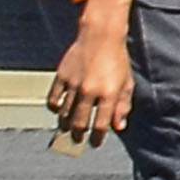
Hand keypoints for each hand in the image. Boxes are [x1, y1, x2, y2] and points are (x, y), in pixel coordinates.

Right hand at [47, 27, 136, 144]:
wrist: (101, 36)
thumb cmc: (117, 59)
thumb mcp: (127, 82)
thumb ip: (123, 106)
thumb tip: (119, 127)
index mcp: (109, 93)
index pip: (101, 125)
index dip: (97, 138)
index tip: (95, 143)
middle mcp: (90, 91)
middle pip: (80, 123)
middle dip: (79, 135)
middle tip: (79, 139)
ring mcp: (74, 84)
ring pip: (65, 114)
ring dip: (66, 125)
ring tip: (68, 128)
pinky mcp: (62, 77)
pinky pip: (53, 99)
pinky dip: (54, 109)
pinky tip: (59, 111)